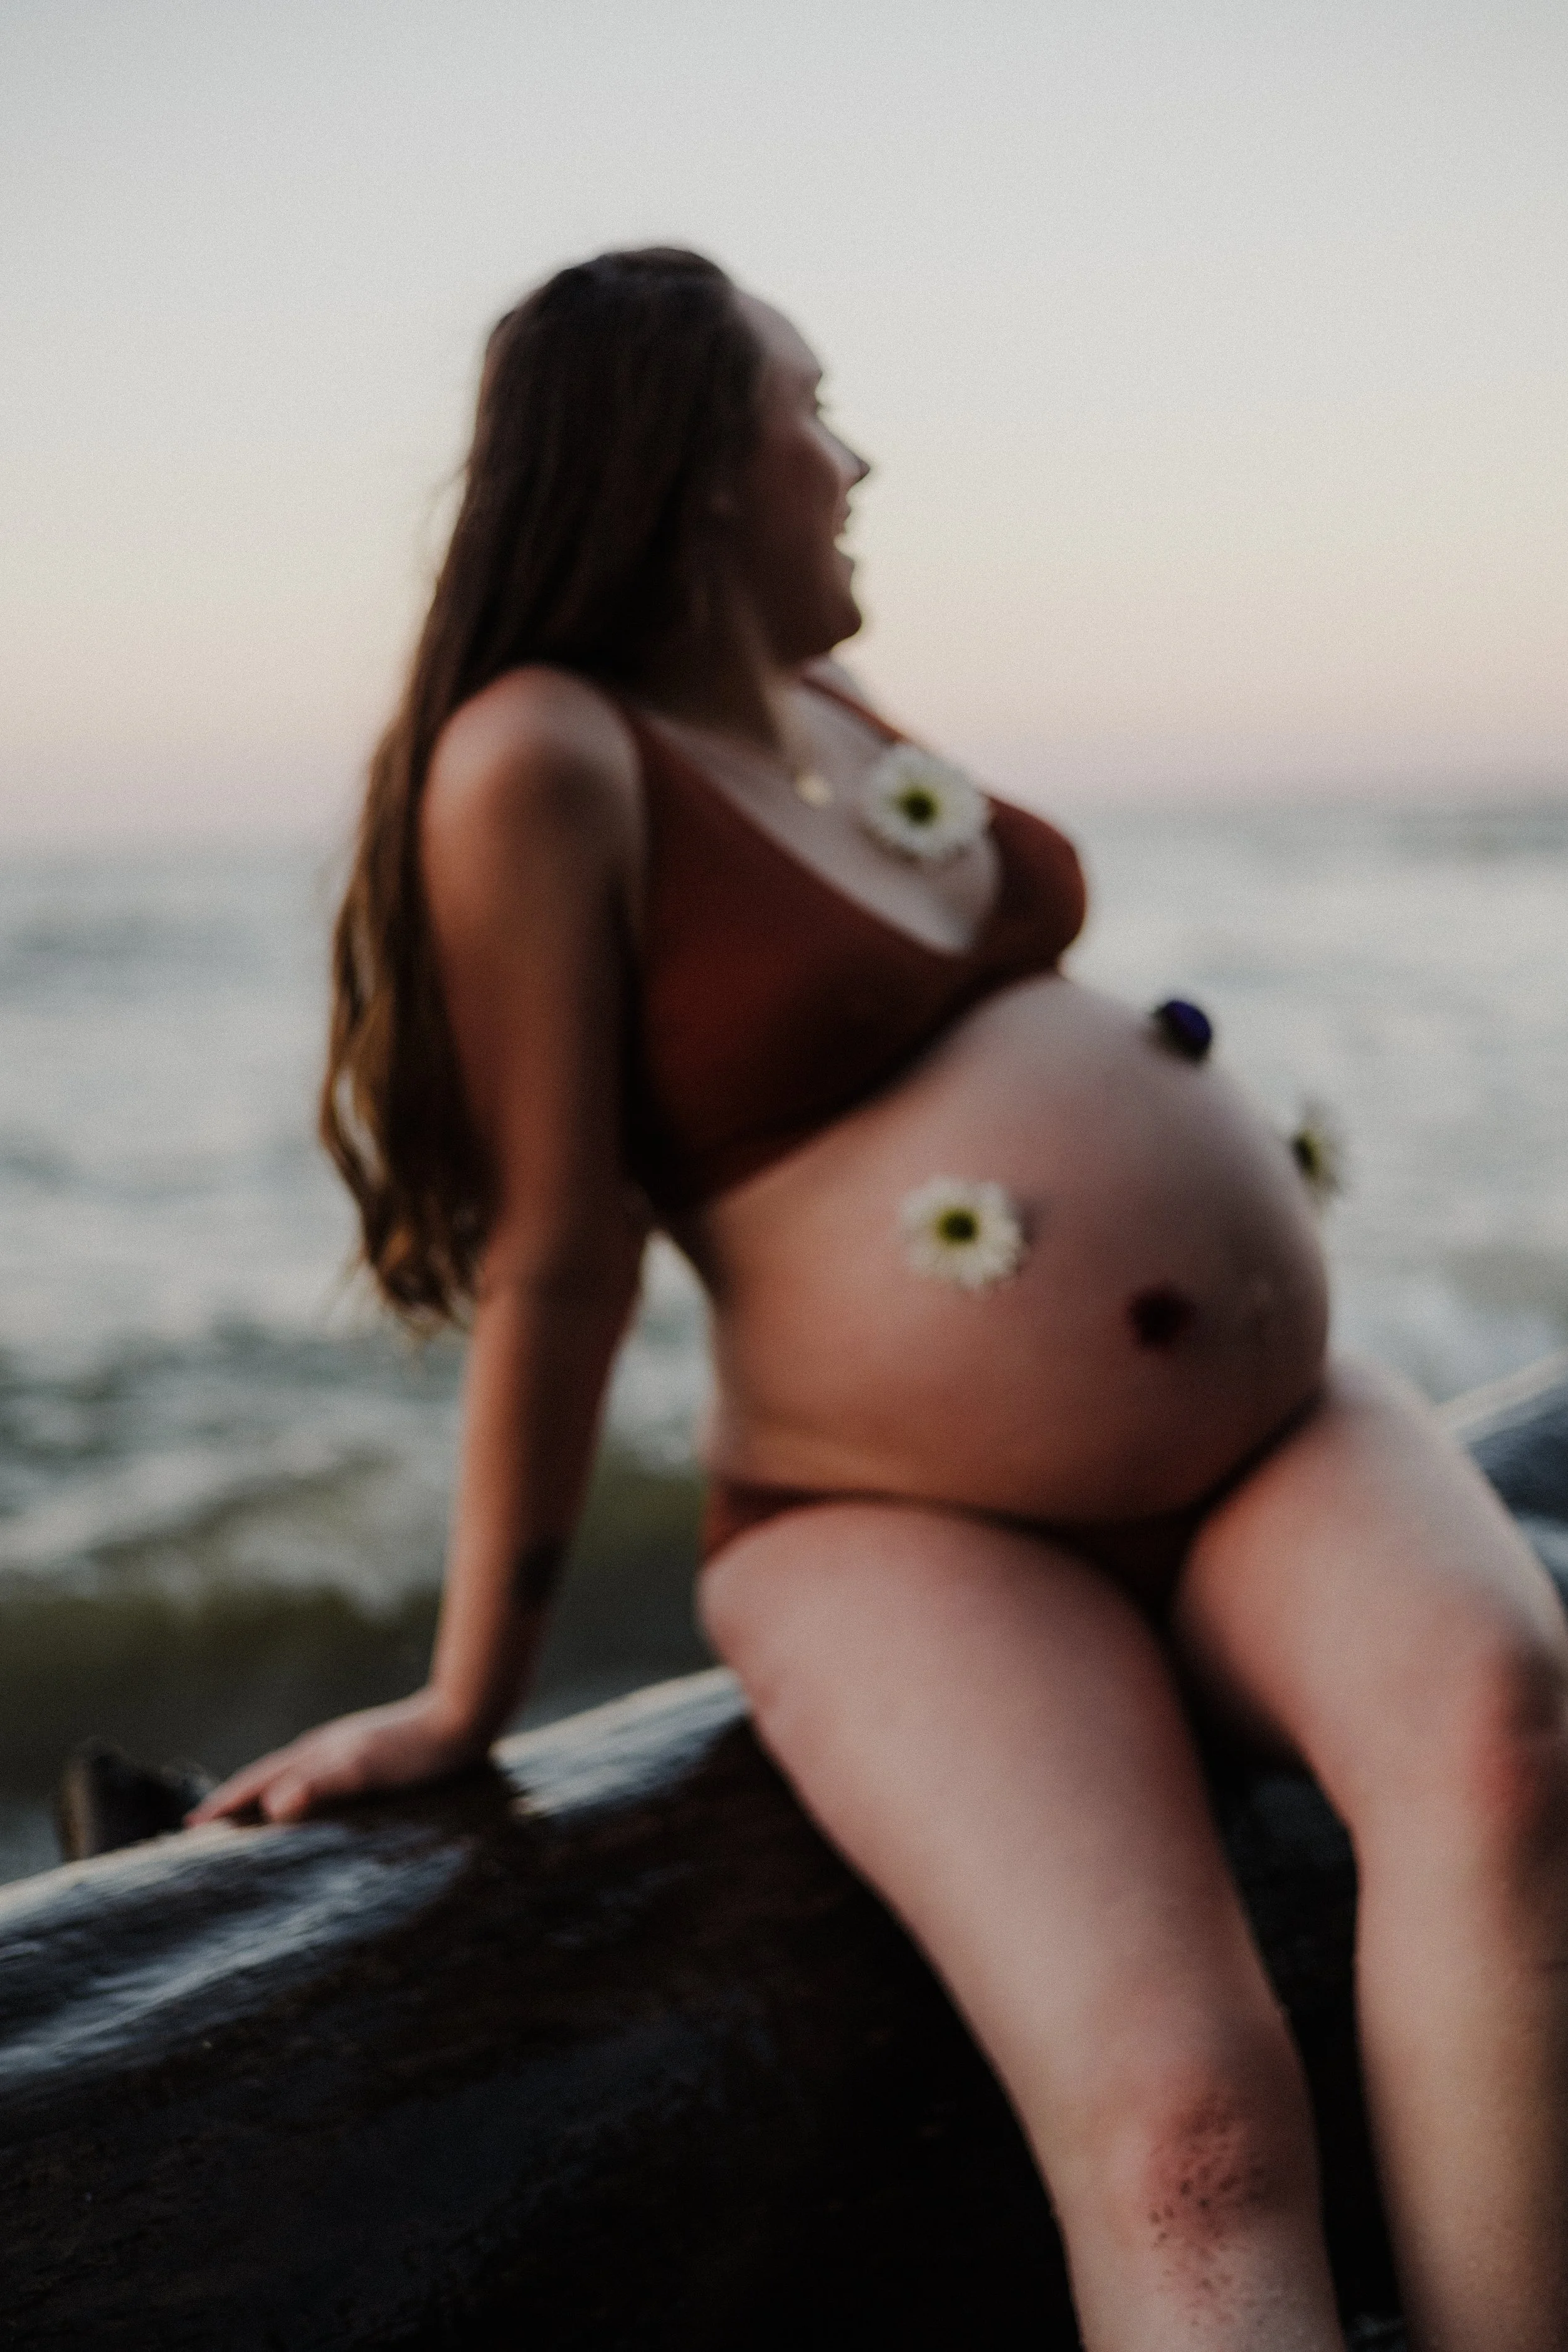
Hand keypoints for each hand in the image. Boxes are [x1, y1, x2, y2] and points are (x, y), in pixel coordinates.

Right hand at [185, 1688, 489, 1825]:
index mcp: (314, 1754)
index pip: (257, 1782)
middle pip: (266, 1776)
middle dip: (234, 1801)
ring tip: (245, 1818)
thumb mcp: (366, 1770)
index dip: (225, 1805)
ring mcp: (343, 1751)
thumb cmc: (415, 1749)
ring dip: (262, 1796)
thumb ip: (321, 1785)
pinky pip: (317, 1779)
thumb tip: (271, 1807)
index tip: (192, 1827)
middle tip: (203, 1825)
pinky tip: (309, 1804)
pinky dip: (297, 1794)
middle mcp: (322, 1749)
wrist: (462, 1717)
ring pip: (290, 1776)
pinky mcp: (367, 1759)